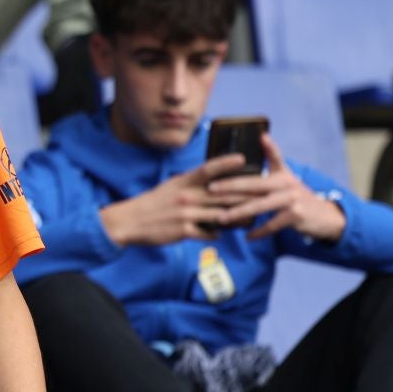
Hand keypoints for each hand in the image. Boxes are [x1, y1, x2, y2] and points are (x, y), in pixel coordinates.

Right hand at [99, 153, 251, 246]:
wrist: (130, 221)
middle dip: (244, 194)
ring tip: (250, 217)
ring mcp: (186, 214)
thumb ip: (190, 185)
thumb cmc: (152, 203)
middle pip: (221, 194)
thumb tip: (211, 183)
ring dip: (237, 217)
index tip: (242, 158)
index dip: (226, 163)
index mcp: (182, 182)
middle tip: (262, 192)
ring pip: (219, 214)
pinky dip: (216, 233)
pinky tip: (222, 233)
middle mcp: (186, 196)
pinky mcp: (183, 231)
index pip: (207, 169)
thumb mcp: (170, 188)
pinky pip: (207, 232)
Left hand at [204, 133, 344, 241]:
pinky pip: (271, 225)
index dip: (270, 146)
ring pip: (259, 206)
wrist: (323, 216)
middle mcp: (287, 184)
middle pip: (255, 184)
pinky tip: (247, 236)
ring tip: (221, 218)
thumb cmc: (295, 196)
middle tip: (211, 189)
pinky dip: (259, 231)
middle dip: (230, 186)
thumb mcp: (286, 178)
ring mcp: (292, 200)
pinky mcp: (295, 216)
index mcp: (283, 173)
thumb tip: (260, 140)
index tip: (262, 136)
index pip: (276, 156)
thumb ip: (272, 163)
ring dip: (238, 213)